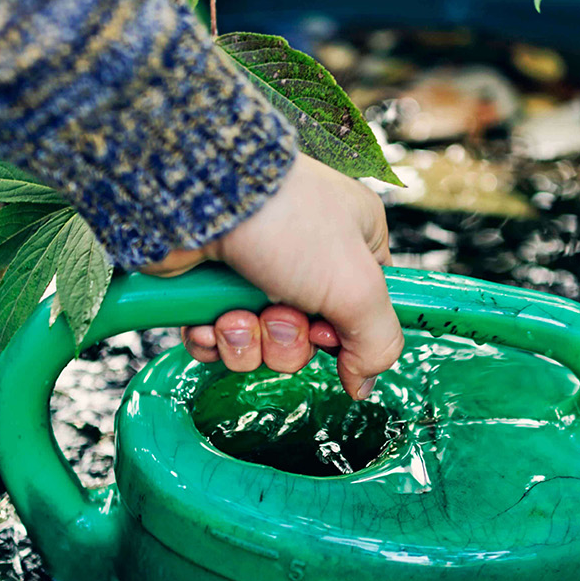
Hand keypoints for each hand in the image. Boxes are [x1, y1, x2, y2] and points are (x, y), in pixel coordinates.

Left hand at [151, 156, 400, 398]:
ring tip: (235, 314)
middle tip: (276, 314)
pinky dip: (213, 339)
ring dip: (247, 342)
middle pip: (309, 339)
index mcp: (354, 245)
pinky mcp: (210, 287)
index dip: (345, 336)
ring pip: (261, 345)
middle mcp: (307, 259)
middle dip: (287, 341)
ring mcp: (256, 272)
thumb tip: (364, 384)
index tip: (327, 333)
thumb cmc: (286, 222)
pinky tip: (208, 320)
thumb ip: (378, 342)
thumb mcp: (357, 286)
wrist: (200, 197)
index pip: (365, 312)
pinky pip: (218, 340)